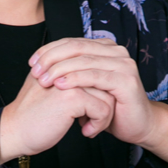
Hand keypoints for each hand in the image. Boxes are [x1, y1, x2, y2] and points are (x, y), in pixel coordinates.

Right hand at [0, 70, 114, 163]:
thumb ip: (70, 80)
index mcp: (61, 62)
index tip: (92, 110)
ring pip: (108, 95)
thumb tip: (100, 81)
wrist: (14, 131)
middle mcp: (67, 67)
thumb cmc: (33, 115)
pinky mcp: (72, 97)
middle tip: (93, 120)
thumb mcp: (51, 89)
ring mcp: (70, 80)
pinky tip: (85, 131)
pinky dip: (98, 125)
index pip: (97, 71)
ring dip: (103, 117)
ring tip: (89, 126)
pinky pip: (103, 109)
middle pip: (105, 82)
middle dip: (105, 104)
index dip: (100, 92)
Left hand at [28, 37, 167, 167]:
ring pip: (84, 60)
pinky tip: (60, 85)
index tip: (31, 62)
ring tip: (44, 80)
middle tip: (35, 72)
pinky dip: (75, 79)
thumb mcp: (86, 84)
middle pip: (76, 47)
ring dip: (60, 69)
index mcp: (105, 47)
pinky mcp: (126, 80)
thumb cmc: (108, 106)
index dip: (49, 50)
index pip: (71, 42)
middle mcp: (116, 51)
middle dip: (51, 58)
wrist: (136, 125)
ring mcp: (123, 64)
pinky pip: (95, 76)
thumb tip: (42, 61)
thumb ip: (71, 69)